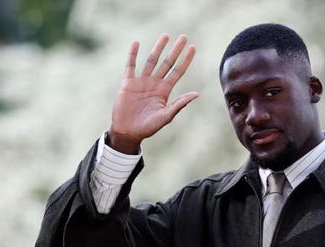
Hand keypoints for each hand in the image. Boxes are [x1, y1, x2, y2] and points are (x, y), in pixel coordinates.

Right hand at [109, 33, 198, 153]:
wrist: (128, 132)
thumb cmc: (148, 127)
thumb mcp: (166, 116)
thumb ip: (179, 104)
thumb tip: (196, 94)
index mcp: (165, 91)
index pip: (178, 71)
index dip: (185, 60)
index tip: (193, 48)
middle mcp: (155, 83)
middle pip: (167, 63)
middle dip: (175, 50)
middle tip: (184, 37)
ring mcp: (141, 81)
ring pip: (151, 60)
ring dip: (158, 48)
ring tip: (166, 36)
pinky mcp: (128, 83)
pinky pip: (131, 65)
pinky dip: (133, 54)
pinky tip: (136, 43)